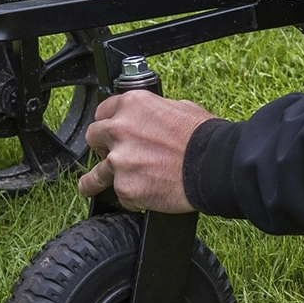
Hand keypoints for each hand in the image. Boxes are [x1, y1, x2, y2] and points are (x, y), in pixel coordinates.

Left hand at [78, 90, 215, 211]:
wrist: (214, 165)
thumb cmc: (204, 137)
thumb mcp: (180, 108)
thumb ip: (154, 113)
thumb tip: (152, 119)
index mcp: (132, 105)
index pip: (103, 111)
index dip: (108, 123)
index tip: (109, 133)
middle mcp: (119, 129)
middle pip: (93, 137)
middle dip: (101, 146)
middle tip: (109, 155)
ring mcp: (119, 160)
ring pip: (95, 174)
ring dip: (93, 180)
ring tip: (89, 186)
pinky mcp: (125, 187)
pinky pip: (121, 195)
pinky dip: (132, 197)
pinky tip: (145, 196)